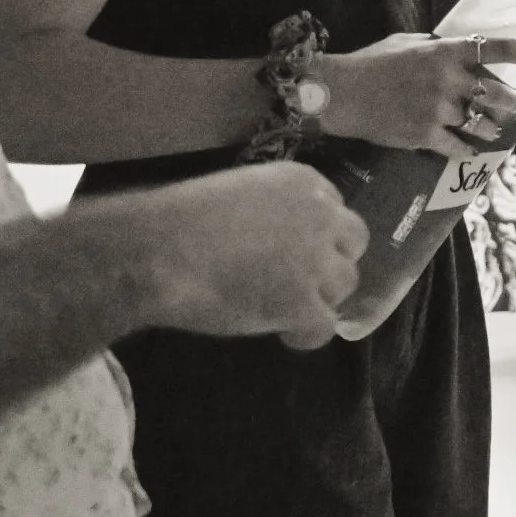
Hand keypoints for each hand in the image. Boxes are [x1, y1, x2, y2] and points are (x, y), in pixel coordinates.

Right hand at [131, 161, 368, 349]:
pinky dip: (307, 334)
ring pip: (345, 284)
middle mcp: (320, 216)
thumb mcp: (237, 193)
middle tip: (302, 279)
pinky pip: (326, 326)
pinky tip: (285, 334)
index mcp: (303, 183)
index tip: (295, 249)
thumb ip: (268, 210)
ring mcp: (315, 261)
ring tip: (286, 307)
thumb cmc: (181, 219)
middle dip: (331, 261)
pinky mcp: (303, 303)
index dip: (318, 234)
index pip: (334, 209)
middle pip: (353, 243)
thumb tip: (273, 236)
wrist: (162, 249)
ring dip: (321, 297)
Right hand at [322, 32, 515, 156]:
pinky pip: (459, 146)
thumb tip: (458, 50)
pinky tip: (471, 152)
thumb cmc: (371, 63)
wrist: (341, 93)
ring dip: (492, 128)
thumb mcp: (408, 42)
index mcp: (447, 51)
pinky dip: (467, 150)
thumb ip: (438, 47)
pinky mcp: (426, 135)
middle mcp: (449, 80)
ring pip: (483, 123)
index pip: (498, 48)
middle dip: (515, 102)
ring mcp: (439, 109)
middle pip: (499, 94)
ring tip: (496, 129)